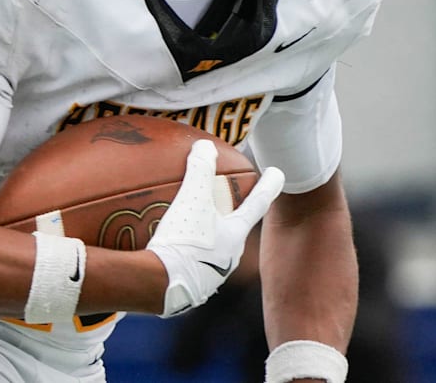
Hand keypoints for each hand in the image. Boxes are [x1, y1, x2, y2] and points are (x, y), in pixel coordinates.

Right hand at [146, 140, 284, 316]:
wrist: (157, 286)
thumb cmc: (183, 241)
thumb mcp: (191, 198)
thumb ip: (200, 169)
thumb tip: (205, 145)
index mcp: (235, 236)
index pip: (257, 204)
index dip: (267, 186)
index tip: (278, 173)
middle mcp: (228, 259)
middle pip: (234, 230)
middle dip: (231, 215)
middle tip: (224, 202)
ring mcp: (209, 278)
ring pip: (211, 250)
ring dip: (205, 236)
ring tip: (189, 225)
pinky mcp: (187, 289)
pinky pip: (188, 264)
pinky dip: (181, 253)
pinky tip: (164, 248)